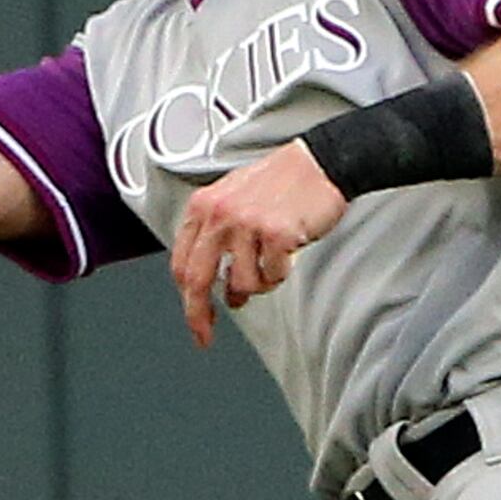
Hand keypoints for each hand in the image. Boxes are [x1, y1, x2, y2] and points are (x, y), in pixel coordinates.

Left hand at [170, 142, 347, 346]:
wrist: (318, 164)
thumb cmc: (280, 182)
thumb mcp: (232, 198)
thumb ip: (216, 235)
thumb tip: (216, 283)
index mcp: (203, 206)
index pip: (182, 263)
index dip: (186, 299)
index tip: (195, 319)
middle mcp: (220, 214)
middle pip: (198, 280)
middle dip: (200, 315)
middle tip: (205, 334)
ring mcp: (246, 224)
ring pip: (242, 284)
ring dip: (258, 284)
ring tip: (270, 264)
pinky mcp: (275, 234)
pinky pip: (272, 275)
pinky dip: (281, 272)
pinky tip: (286, 251)